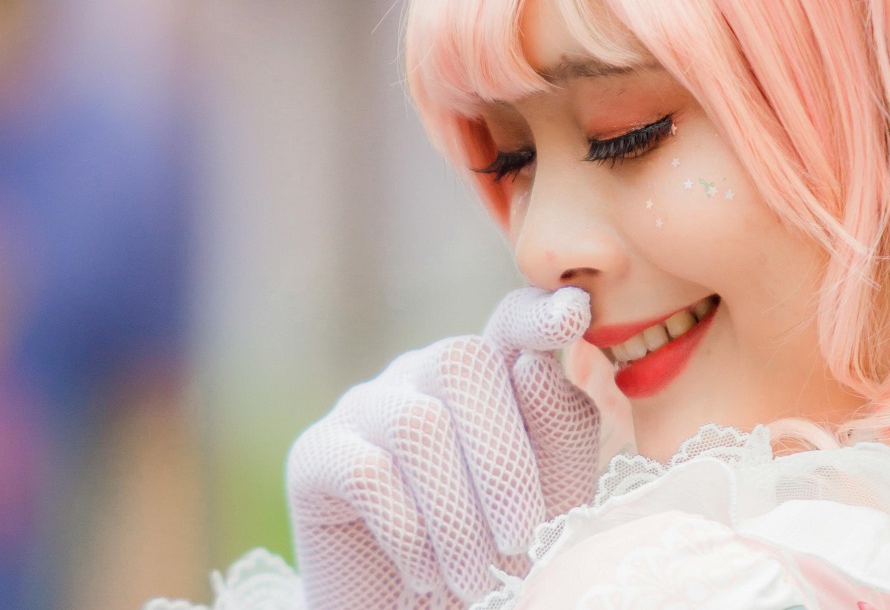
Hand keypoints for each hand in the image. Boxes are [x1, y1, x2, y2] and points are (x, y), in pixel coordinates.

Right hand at [286, 287, 600, 609]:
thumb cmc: (502, 554)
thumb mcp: (555, 495)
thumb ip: (558, 429)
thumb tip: (533, 367)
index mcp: (494, 373)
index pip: (512, 316)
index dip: (537, 312)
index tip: (573, 315)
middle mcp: (426, 372)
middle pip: (463, 362)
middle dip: (503, 463)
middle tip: (520, 546)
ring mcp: (368, 405)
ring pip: (418, 424)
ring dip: (458, 515)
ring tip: (475, 578)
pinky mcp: (316, 453)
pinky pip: (366, 471)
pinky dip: (409, 533)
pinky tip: (426, 575)